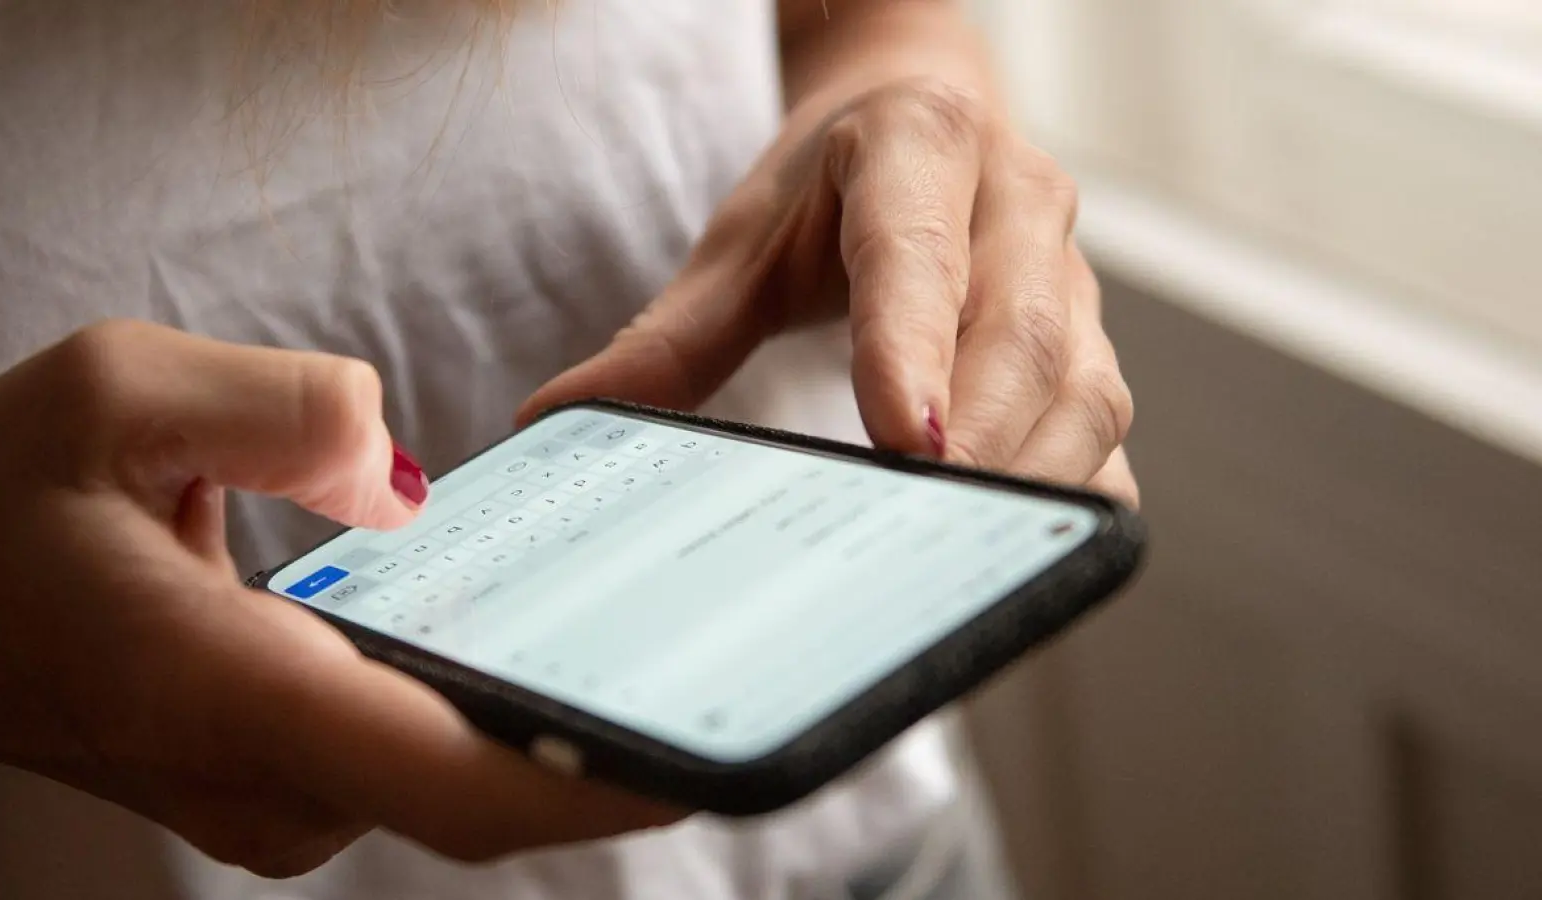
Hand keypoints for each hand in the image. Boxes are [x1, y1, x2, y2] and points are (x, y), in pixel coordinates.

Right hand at [0, 321, 676, 876]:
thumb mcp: (115, 391)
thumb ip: (281, 410)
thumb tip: (398, 482)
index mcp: (227, 690)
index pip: (446, 775)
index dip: (586, 780)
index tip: (702, 756)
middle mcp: (269, 777)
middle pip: (483, 787)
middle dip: (615, 745)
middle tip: (739, 666)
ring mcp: (282, 796)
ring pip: (460, 775)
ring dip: (565, 725)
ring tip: (680, 642)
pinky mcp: (293, 777)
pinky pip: (423, 750)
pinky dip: (498, 707)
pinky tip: (558, 633)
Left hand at [522, 79, 1136, 504]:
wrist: (923, 118)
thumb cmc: (829, 186)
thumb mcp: (742, 242)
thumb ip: (669, 336)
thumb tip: (557, 420)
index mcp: (920, 148)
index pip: (917, 254)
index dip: (913, 350)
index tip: (904, 444)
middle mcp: (1016, 204)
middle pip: (1022, 331)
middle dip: (983, 441)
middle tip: (925, 529)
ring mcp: (1070, 273)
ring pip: (1082, 385)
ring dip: (1033, 479)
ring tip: (969, 558)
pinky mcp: (1090, 337)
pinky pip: (1101, 427)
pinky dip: (1068, 496)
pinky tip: (1019, 549)